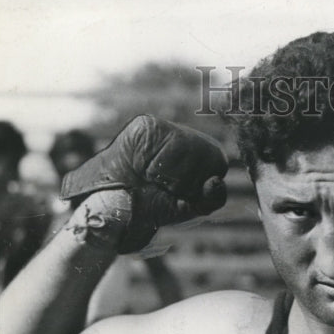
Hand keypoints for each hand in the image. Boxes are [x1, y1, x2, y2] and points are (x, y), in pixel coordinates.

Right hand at [59, 115, 227, 252]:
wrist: (118, 208)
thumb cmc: (154, 206)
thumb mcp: (190, 208)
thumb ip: (212, 199)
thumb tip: (215, 182)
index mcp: (201, 154)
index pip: (216, 163)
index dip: (199, 185)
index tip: (178, 193)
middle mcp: (186, 137)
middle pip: (207, 153)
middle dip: (186, 180)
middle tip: (162, 186)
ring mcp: (165, 127)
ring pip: (190, 147)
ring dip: (170, 173)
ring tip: (151, 177)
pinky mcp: (146, 125)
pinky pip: (166, 141)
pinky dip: (155, 162)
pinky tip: (143, 167)